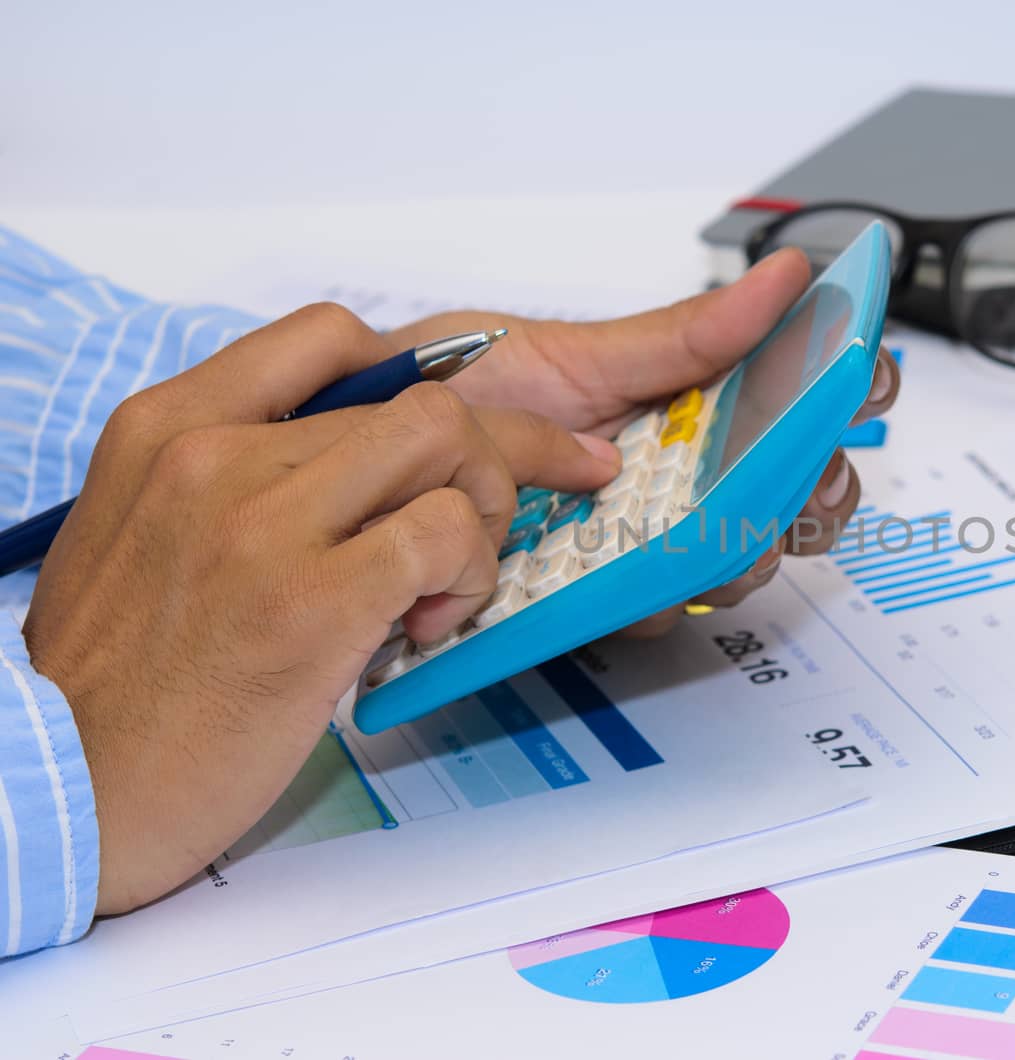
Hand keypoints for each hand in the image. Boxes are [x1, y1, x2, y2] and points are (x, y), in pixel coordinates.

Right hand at [23, 305, 618, 913]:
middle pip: (420, 398)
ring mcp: (264, 523)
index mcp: (166, 429)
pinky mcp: (314, 600)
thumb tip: (338, 464)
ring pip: (449, 441)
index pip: (330, 337)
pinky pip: (446, 534)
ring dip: (487, 509)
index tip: (451, 440)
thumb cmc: (114, 684)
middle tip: (493, 523)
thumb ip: (227, 483)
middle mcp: (214, 455)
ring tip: (454, 580)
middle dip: (495, 457)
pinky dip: (469, 575)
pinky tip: (429, 625)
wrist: (60, 794)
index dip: (422, 378)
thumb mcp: (136, 539)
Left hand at [385, 249, 901, 633]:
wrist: (364, 458)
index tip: (864, 377)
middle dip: (817, 486)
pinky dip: (659, 597)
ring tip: (700, 528)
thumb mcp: (570, 355)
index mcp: (692, 397)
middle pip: (800, 487)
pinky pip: (663, 609)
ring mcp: (649, 534)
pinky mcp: (603, 594)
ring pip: (746, 556)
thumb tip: (787, 275)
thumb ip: (685, 336)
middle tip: (794, 477)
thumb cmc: (459, 392)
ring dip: (744, 548)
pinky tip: (631, 576)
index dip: (853, 386)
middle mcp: (685, 468)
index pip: (807, 393)